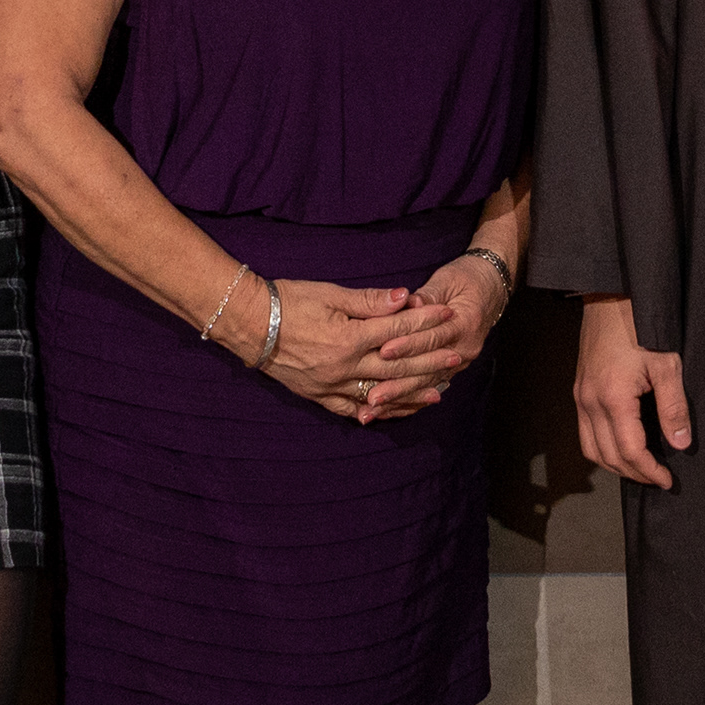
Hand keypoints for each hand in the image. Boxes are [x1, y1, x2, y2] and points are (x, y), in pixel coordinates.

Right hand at [245, 280, 453, 420]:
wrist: (249, 324)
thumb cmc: (288, 301)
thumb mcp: (330, 293)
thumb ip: (370, 301)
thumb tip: (405, 298)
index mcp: (350, 338)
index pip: (399, 330)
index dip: (426, 322)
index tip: (447, 315)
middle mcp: (345, 367)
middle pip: (397, 366)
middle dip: (430, 361)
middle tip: (455, 358)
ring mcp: (332, 385)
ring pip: (381, 393)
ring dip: (411, 393)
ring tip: (437, 393)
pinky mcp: (319, 395)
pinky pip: (353, 409)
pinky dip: (377, 411)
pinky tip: (393, 411)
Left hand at [359, 255, 505, 422]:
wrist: (491, 287)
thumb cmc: (466, 278)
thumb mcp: (448, 279)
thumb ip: (427, 295)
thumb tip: (408, 302)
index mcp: (466, 323)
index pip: (433, 337)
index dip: (408, 345)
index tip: (383, 351)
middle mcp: (465, 348)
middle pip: (428, 369)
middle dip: (398, 385)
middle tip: (372, 397)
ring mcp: (460, 362)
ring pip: (427, 384)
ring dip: (399, 399)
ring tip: (373, 410)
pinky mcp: (451, 369)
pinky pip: (428, 387)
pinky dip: (407, 400)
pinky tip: (388, 412)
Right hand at [572, 294, 691, 489]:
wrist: (610, 295)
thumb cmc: (641, 325)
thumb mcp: (667, 364)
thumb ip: (674, 407)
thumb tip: (680, 444)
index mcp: (612, 398)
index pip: (629, 451)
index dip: (649, 471)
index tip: (668, 480)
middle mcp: (589, 402)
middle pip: (608, 456)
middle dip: (633, 473)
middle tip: (658, 478)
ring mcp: (580, 396)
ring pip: (591, 448)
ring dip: (615, 464)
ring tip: (641, 468)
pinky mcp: (579, 390)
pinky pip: (585, 432)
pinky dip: (602, 448)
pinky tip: (623, 444)